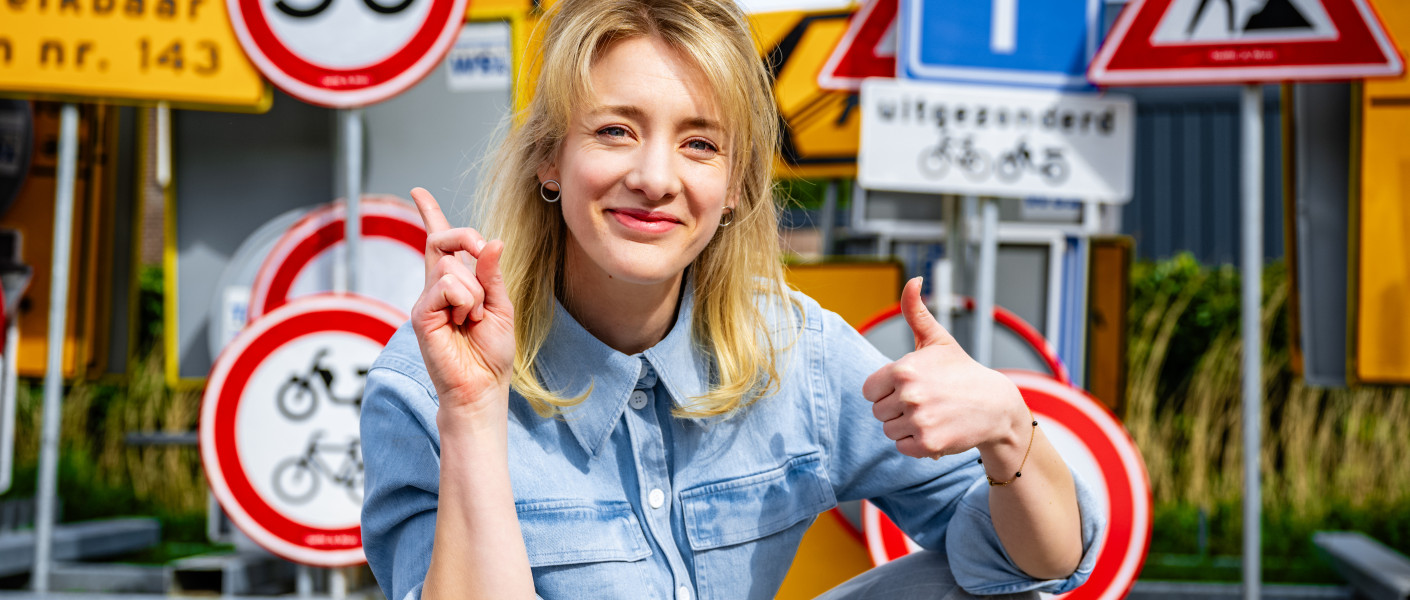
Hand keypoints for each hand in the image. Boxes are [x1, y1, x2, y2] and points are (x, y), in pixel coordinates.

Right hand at [408, 187, 515, 421]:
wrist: (483, 386)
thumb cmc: (491, 353)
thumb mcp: (501, 306)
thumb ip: (492, 274)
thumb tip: (491, 241)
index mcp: (457, 284)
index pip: (439, 243)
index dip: (430, 215)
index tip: (419, 193)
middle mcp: (437, 287)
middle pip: (445, 241)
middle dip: (466, 238)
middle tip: (481, 260)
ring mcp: (427, 299)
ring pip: (452, 265)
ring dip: (475, 292)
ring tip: (473, 319)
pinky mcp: (421, 313)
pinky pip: (446, 285)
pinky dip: (465, 300)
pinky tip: (463, 322)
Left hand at [862, 277, 1027, 458]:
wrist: (995, 406)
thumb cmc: (961, 371)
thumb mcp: (937, 339)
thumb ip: (916, 311)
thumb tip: (913, 279)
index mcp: (903, 369)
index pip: (869, 390)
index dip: (886, 389)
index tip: (908, 386)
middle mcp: (908, 395)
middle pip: (878, 411)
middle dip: (896, 408)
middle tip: (924, 401)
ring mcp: (918, 421)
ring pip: (889, 430)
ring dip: (905, 426)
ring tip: (930, 414)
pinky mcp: (927, 444)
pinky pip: (902, 447)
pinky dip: (915, 443)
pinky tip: (934, 429)